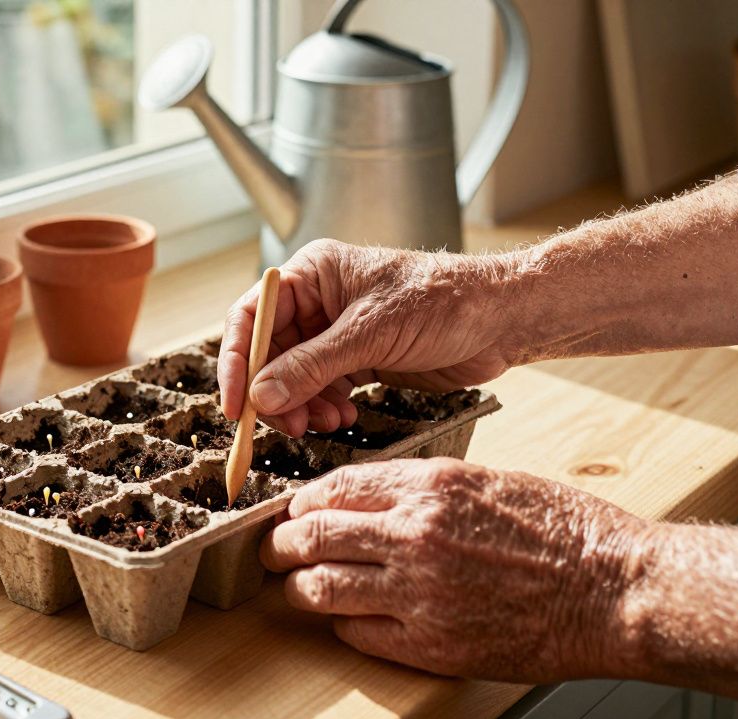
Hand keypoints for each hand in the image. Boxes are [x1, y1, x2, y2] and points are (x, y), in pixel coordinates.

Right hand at [218, 240, 518, 435]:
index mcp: (312, 274)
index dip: (236, 362)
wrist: (501, 319)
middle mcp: (317, 301)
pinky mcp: (357, 359)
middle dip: (274, 393)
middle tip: (286, 425)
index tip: (236, 405)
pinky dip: (325, 407)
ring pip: (293, 377)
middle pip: (267, 354)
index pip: (250, 317)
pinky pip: (321, 389)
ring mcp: (336, 332)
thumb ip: (312, 366)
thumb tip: (263, 395)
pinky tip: (344, 415)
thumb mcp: (370, 333)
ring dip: (301, 405)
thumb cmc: (444, 301)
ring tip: (325, 422)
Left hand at [260, 458, 647, 681]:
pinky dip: (343, 625)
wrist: (615, 590)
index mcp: (429, 487)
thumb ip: (422, 489)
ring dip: (300, 588)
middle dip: (282, 544)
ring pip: (322, 587)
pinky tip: (349, 619)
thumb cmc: (565, 531)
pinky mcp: (431, 643)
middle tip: (276, 552)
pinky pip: (358, 633)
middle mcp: (415, 535)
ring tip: (299, 588)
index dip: (301, 503)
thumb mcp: (488, 481)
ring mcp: (420, 592)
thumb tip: (366, 498)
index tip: (295, 513)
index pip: (332, 488)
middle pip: (311, 536)